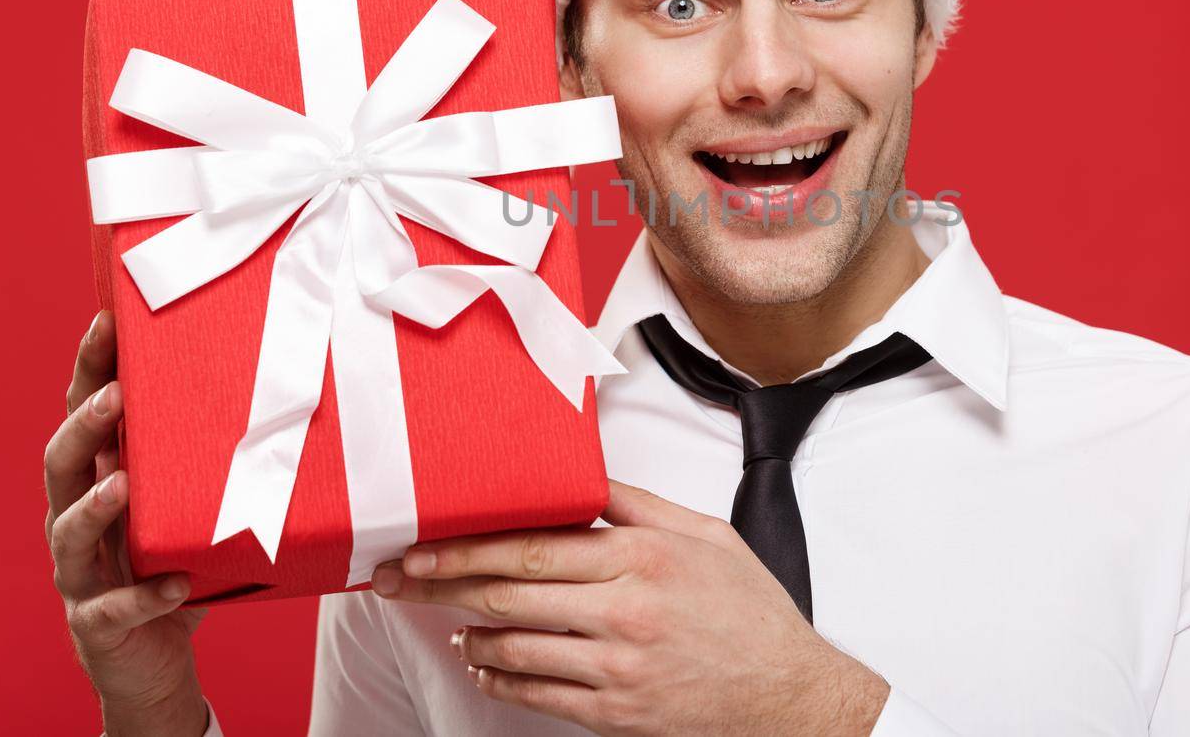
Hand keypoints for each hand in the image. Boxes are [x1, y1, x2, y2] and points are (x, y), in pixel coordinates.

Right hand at [44, 310, 208, 735]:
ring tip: (122, 486)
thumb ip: (216, 453)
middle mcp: (77, 519)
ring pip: (67, 534)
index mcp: (100, 477)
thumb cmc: (183, 559)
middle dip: (84, 427)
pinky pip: (113, 609)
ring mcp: (81, 573)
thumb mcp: (198, 501)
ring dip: (95, 507)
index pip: (83, 414)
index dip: (89, 369)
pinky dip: (141, 596)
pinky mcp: (98, 623)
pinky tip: (173, 586)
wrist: (159, 654)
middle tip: (115, 397)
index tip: (108, 321)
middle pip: (61, 463)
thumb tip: (295, 381)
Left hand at [370, 480, 889, 734]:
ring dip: (468, 635)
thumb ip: (636, 505)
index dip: (468, 547)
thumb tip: (579, 476)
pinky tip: (485, 664)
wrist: (788, 693)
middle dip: (442, 585)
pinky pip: (536, 695)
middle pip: (508, 594)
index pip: (533, 546)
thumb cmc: (749, 612)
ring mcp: (615, 666)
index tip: (425, 546)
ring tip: (447, 623)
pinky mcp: (614, 712)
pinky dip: (499, 678)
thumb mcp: (704, 535)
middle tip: (400, 580)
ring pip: (514, 647)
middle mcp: (623, 609)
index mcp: (642, 556)